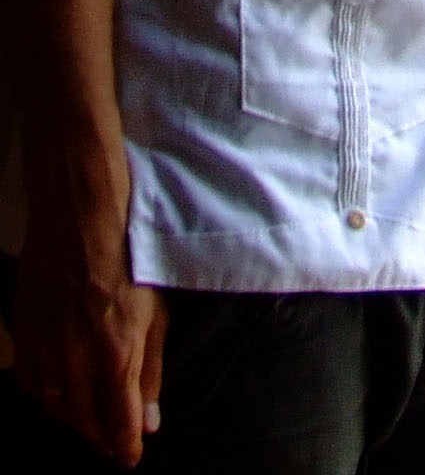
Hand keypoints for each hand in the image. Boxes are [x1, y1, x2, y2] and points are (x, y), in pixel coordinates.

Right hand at [13, 200, 167, 466]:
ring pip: (56, 407)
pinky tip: (59, 392)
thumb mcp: (154, 314)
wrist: (81, 217)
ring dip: (74, 418)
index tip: (129, 458)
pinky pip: (30, 383)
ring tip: (87, 417)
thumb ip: (150, 371)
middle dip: (100, 436)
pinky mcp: (25, 331)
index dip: (125, 448)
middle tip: (109, 438)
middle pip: (85, 422)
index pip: (119, 424)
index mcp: (117, 354)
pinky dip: (46, 395)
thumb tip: (149, 421)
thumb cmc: (128, 261)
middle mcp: (78, 358)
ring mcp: (46, 346)